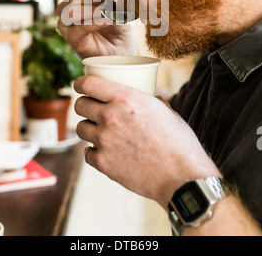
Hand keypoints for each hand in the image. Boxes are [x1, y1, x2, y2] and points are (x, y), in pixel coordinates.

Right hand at [53, 0, 136, 59]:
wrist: (123, 47)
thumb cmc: (115, 21)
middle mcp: (65, 10)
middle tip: (109, 1)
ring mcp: (66, 26)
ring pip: (70, 11)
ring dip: (92, 9)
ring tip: (109, 11)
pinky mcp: (72, 40)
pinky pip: (79, 27)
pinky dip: (94, 22)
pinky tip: (106, 19)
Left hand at [74, 75, 220, 209]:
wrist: (182, 177)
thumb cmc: (179, 142)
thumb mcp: (166, 110)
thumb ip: (151, 101)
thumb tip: (150, 96)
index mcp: (126, 98)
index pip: (88, 84)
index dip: (80, 83)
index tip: (79, 85)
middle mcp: (111, 117)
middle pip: (80, 105)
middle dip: (84, 105)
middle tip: (91, 109)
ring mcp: (105, 141)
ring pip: (80, 128)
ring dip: (88, 128)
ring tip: (100, 131)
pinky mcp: (104, 163)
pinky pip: (87, 153)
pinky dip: (94, 152)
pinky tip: (105, 152)